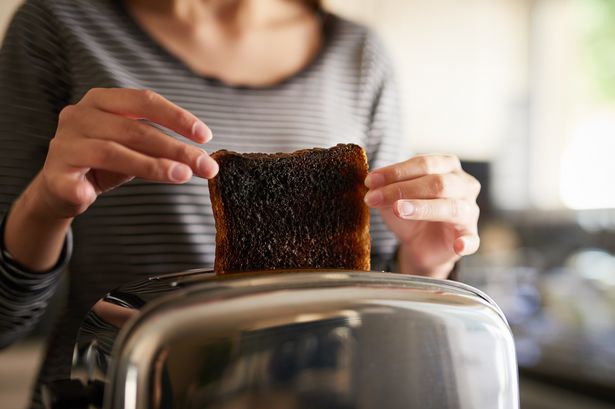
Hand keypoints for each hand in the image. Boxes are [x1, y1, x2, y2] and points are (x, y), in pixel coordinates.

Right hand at [36, 88, 218, 218]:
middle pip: (135, 129)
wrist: (61, 187)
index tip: (205, 136)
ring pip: (112, 152)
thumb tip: (203, 159)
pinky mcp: (53, 174)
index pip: (144, 101)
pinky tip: (91, 197)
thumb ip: (162, 146)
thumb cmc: (105, 161)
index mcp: (102, 100)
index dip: (177, 117)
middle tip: (205, 166)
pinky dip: (83, 190)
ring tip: (181, 176)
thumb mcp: (136, 148)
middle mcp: (79, 115)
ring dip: (151, 166)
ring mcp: (64, 144)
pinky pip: (72, 183)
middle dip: (175, 148)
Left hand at [364, 154, 479, 278]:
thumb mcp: (393, 197)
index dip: (396, 171)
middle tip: (376, 196)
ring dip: (422, 208)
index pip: (424, 164)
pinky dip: (466, 242)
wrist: (419, 243)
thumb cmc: (410, 212)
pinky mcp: (469, 235)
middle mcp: (463, 184)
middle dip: (403, 188)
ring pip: (451, 206)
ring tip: (399, 210)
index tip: (370, 180)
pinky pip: (471, 239)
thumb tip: (371, 184)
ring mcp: (469, 211)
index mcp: (447, 166)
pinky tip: (458, 245)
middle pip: (437, 183)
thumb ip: (386, 189)